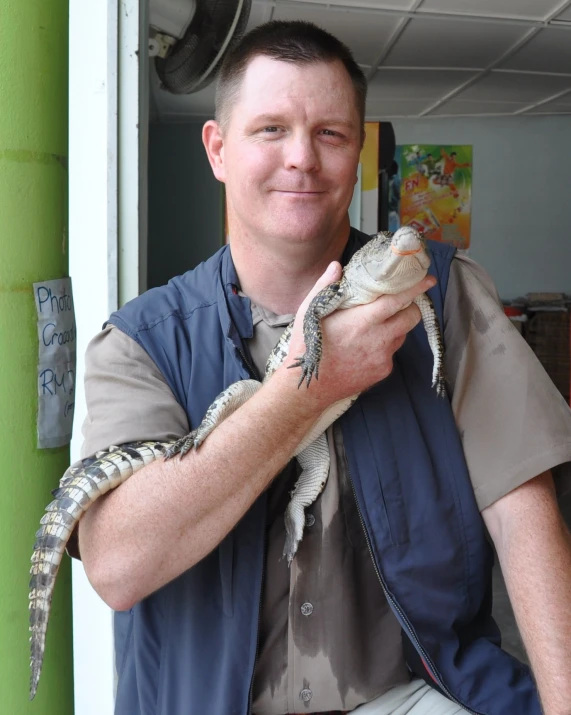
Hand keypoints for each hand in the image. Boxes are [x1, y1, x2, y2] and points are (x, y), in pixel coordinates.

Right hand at [279, 262, 435, 411]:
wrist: (309, 387)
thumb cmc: (306, 347)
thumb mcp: (309, 312)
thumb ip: (325, 286)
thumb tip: (337, 266)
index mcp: (361, 320)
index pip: (398, 300)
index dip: (415, 288)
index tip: (428, 279)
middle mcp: (377, 339)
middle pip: (411, 317)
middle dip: (410, 307)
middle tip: (398, 303)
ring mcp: (382, 357)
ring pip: (402, 335)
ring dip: (395, 327)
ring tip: (373, 327)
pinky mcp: (382, 371)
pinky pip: (391, 353)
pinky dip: (384, 346)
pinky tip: (365, 348)